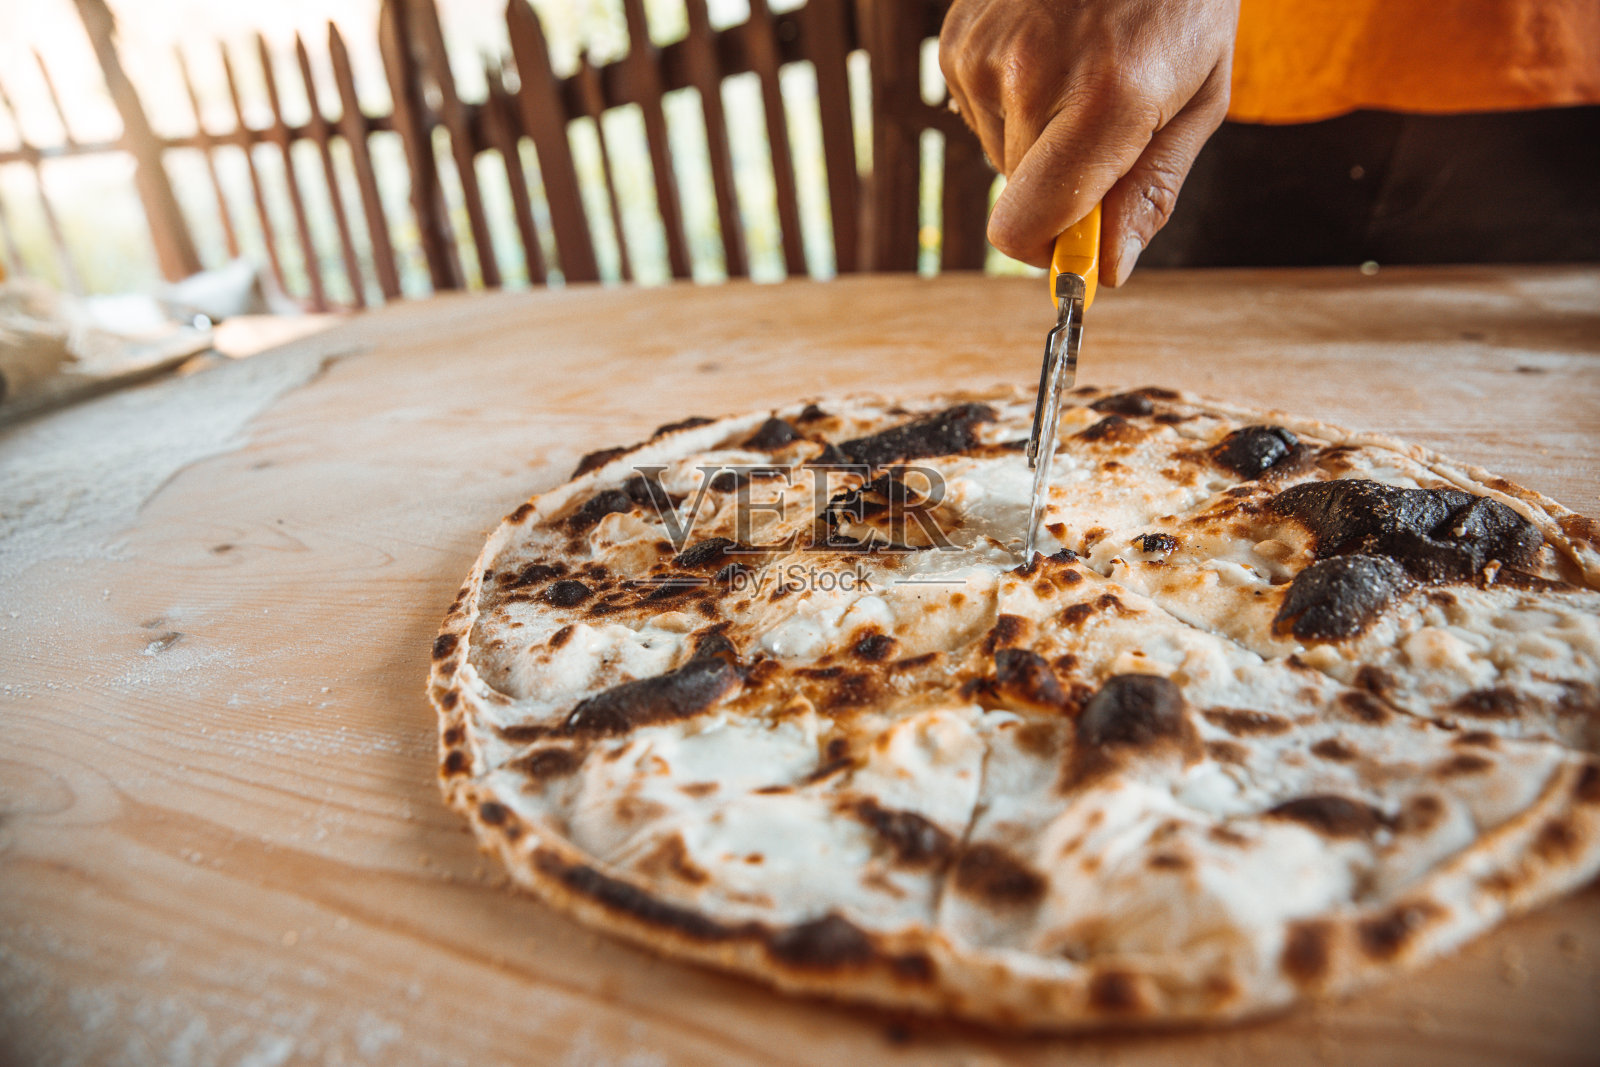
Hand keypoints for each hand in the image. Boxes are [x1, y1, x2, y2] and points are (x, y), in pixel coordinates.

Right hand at [940, 0, 1239, 282]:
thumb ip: (1151, 191)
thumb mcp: (1201, 97)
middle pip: (1019, 199)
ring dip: (1038, 139)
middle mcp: (1032, 75)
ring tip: (1081, 71)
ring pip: (1001, 156)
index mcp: (1106, 98)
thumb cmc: (1182, 1)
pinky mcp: (958, 38)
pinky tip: (1050, 52)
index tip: (1078, 248)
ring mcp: (984, 52)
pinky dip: (1014, 101)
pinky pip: (981, 113)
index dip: (1047, 252)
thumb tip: (1107, 270)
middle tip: (1108, 127)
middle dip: (1061, 187)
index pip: (1026, 226)